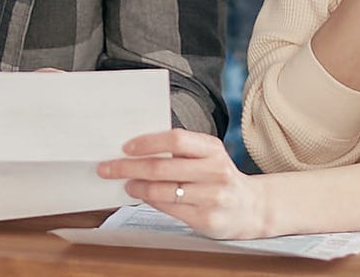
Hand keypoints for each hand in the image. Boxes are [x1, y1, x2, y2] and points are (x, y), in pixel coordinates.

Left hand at [98, 129, 267, 239]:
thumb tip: (136, 149)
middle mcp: (216, 171)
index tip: (126, 147)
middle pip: (163, 167)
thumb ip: (181, 151)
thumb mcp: (208, 156)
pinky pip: (170, 208)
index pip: (176, 140)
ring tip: (125, 183)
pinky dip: (151, 201)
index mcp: (213, 149)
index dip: (148, 142)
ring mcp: (213, 197)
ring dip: (137, 186)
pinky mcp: (207, 219)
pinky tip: (142, 195)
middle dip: (129, 167)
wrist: (251, 207)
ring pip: (163, 190)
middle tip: (108, 167)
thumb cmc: (219, 177)